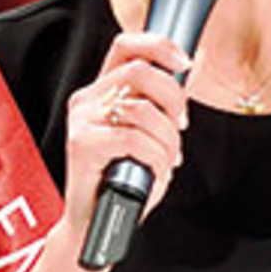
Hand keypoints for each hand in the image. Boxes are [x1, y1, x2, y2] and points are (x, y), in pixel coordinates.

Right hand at [58, 32, 190, 243]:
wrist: (96, 225)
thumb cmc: (123, 183)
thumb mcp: (147, 137)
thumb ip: (158, 106)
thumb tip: (189, 73)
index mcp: (101, 92)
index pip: (126, 46)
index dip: (159, 46)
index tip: (185, 64)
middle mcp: (86, 100)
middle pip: (140, 72)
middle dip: (173, 98)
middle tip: (181, 125)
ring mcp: (81, 121)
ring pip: (142, 110)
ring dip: (167, 139)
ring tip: (167, 160)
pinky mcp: (82, 144)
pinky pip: (134, 139)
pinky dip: (155, 157)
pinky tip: (156, 171)